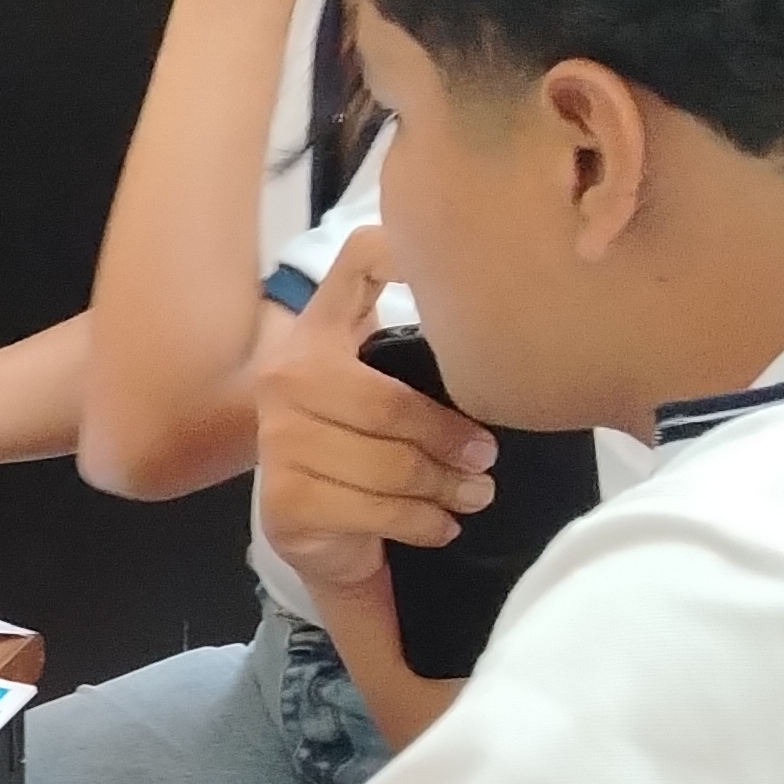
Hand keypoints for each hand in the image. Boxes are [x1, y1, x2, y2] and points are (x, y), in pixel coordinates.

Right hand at [255, 231, 495, 599]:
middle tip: (486, 458)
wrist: (313, 530)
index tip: (455, 268)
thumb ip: (421, 350)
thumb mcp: (388, 386)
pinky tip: (440, 523)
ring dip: (446, 487)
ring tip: (474, 493)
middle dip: (450, 439)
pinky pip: (377, 510)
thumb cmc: (362, 446)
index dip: (401, 252)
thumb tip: (504, 331)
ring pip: (390, 465)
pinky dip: (424, 522)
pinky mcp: (286, 501)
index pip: (357, 265)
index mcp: (317, 334)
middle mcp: (285, 379)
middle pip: (390, 404)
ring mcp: (278, 442)